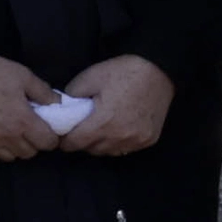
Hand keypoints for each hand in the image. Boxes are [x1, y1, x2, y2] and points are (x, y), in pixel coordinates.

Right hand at [0, 54, 63, 161]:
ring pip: (13, 157)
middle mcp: (7, 137)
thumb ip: (45, 93)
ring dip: (18, 147)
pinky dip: (1, 148)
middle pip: (31, 153)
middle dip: (35, 142)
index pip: (47, 143)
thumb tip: (60, 105)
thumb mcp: (25, 77)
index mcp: (22, 121)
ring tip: (16, 132)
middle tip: (32, 128)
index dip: (52, 137)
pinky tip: (0, 134)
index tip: (49, 129)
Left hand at [58, 54, 176, 155]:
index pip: (74, 143)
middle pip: (91, 149)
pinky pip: (125, 149)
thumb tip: (62, 110)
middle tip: (81, 128)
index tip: (63, 133)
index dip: (65, 139)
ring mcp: (136, 140)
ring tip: (100, 128)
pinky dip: (118, 143)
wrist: (159, 69)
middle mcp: (119, 137)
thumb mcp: (91, 76)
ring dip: (100, 144)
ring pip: (108, 152)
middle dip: (82, 141)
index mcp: (103, 122)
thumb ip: (71, 95)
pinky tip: (118, 129)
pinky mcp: (148, 140)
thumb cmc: (123, 71)